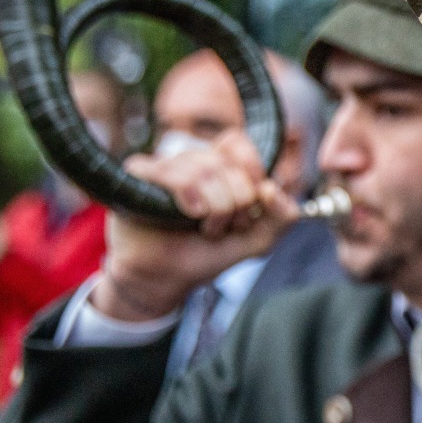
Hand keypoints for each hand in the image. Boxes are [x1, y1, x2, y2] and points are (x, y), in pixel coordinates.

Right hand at [90, 131, 297, 322]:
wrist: (167, 279)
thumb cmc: (207, 254)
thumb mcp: (258, 240)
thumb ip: (282, 216)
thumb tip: (273, 188)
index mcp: (219, 166)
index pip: (237, 143)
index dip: (251, 172)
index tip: (250, 204)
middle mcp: (191, 161)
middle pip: (226, 161)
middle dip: (236, 202)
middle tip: (224, 226)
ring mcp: (165, 166)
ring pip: (203, 169)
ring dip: (214, 208)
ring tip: (205, 228)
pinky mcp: (139, 176)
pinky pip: (171, 172)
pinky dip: (190, 196)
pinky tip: (191, 213)